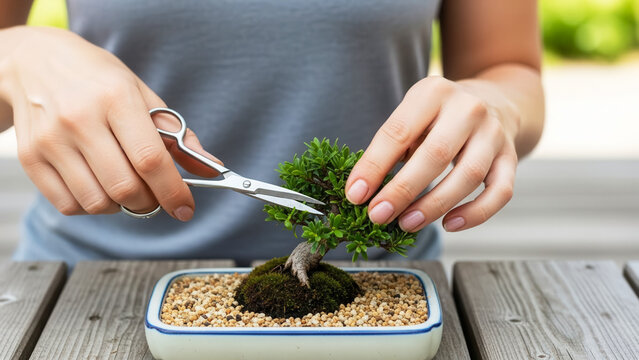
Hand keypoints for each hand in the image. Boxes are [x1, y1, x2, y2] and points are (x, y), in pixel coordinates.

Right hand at [0, 27, 221, 219]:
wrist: (35, 61)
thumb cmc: (98, 79)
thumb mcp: (143, 95)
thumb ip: (178, 136)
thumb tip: (211, 169)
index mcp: (116, 98)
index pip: (150, 159)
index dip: (173, 191)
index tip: (186, 208)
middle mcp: (80, 119)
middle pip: (125, 188)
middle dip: (150, 203)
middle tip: (156, 195)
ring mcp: (51, 140)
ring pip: (97, 203)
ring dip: (121, 206)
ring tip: (125, 185)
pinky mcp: (30, 158)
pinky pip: (69, 205)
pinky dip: (91, 206)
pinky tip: (98, 185)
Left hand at [345, 76, 519, 231]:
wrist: (494, 100)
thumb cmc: (437, 117)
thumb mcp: (412, 115)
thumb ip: (391, 146)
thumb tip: (363, 191)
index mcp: (432, 92)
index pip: (398, 132)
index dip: (374, 166)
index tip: (355, 195)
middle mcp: (467, 108)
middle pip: (435, 155)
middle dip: (402, 190)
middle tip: (377, 215)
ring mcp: (493, 133)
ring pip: (469, 176)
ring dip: (434, 205)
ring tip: (406, 224)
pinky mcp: (510, 157)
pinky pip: (500, 192)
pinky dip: (476, 214)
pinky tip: (449, 225)